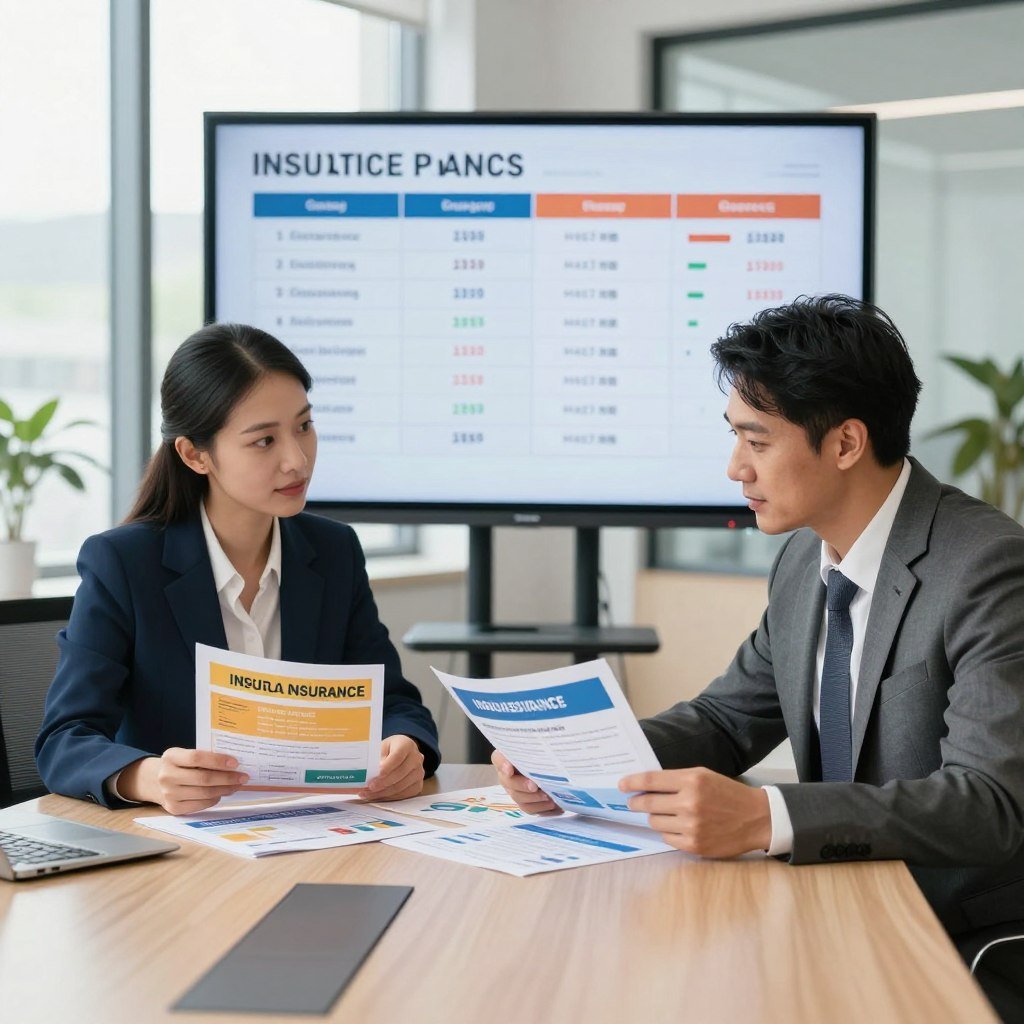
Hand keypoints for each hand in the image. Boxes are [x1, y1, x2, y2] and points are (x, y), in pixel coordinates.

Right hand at [118, 748, 248, 814]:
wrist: (155, 782)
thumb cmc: (179, 765)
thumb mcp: (185, 755)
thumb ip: (204, 756)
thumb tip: (233, 763)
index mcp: (170, 757)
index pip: (197, 757)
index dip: (218, 760)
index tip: (235, 763)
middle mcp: (166, 776)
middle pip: (203, 778)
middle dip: (227, 778)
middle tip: (243, 777)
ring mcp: (169, 794)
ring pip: (204, 793)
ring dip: (225, 789)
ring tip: (237, 785)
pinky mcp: (174, 808)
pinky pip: (200, 804)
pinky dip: (214, 799)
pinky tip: (222, 793)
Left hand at [359, 735, 424, 800]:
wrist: (401, 753)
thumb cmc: (389, 750)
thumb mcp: (381, 748)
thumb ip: (376, 760)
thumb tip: (369, 774)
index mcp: (406, 745)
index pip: (397, 757)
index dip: (387, 767)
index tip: (376, 775)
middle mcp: (416, 758)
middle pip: (400, 773)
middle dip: (383, 783)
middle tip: (369, 787)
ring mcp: (419, 773)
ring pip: (401, 786)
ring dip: (383, 792)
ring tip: (368, 794)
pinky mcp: (418, 785)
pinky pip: (404, 795)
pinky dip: (389, 797)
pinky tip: (378, 796)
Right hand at [491, 749, 560, 814]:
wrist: (546, 765)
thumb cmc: (539, 751)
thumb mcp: (535, 746)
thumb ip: (534, 748)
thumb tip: (543, 741)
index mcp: (505, 757)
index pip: (498, 759)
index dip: (503, 765)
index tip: (510, 769)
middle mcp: (507, 776)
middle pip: (509, 783)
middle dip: (522, 786)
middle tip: (535, 786)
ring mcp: (515, 790)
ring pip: (519, 799)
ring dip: (534, 800)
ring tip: (549, 798)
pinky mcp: (525, 802)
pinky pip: (530, 808)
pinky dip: (543, 809)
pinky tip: (555, 806)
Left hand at [619, 767, 771, 857]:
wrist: (755, 818)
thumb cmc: (726, 793)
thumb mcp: (703, 776)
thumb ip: (675, 780)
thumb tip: (645, 785)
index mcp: (692, 781)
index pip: (651, 780)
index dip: (632, 782)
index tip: (621, 785)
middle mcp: (689, 803)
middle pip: (648, 803)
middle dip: (637, 802)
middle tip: (633, 802)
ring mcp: (691, 827)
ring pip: (655, 822)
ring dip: (656, 818)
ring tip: (667, 814)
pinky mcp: (694, 846)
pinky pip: (667, 839)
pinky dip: (669, 832)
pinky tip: (678, 827)